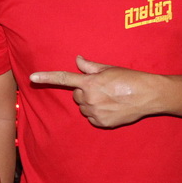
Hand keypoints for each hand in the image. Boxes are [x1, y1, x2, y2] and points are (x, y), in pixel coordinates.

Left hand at [30, 55, 160, 127]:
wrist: (149, 95)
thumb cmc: (130, 79)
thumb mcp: (109, 69)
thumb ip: (90, 66)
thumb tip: (77, 60)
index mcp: (89, 82)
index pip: (63, 78)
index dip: (46, 77)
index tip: (32, 78)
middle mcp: (90, 98)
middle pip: (77, 96)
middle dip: (85, 92)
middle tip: (103, 89)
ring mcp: (95, 112)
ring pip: (84, 107)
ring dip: (92, 103)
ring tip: (110, 98)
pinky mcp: (102, 123)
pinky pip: (92, 118)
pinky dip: (99, 114)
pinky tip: (112, 108)